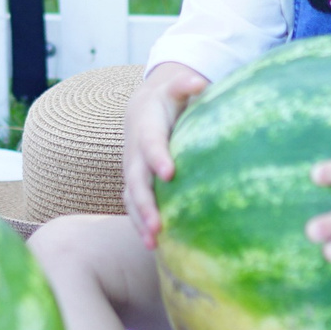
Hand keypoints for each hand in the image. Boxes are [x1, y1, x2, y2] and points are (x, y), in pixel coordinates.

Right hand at [122, 63, 211, 245]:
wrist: (141, 110)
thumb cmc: (167, 100)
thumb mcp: (176, 88)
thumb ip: (186, 85)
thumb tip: (199, 82)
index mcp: (146, 128)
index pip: (151, 144)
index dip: (158, 157)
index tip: (170, 173)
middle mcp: (134, 154)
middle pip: (136, 180)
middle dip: (146, 203)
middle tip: (158, 224)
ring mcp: (132, 172)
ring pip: (132, 199)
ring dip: (140, 221)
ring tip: (153, 243)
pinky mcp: (135, 186)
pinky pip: (134, 207)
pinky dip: (141, 226)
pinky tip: (156, 247)